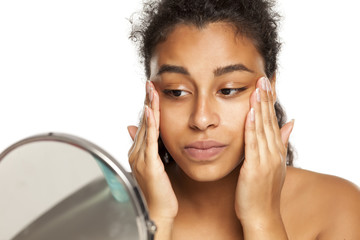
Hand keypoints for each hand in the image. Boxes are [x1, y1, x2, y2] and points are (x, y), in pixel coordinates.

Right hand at [128, 81, 177, 222]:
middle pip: (143, 122)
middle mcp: (136, 153)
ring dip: (149, 108)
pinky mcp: (149, 163)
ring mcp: (141, 158)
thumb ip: (146, 147)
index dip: (147, 107)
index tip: (150, 92)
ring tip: (151, 91)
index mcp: (138, 153)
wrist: (158, 210)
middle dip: (147, 102)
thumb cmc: (158, 191)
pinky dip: (149, 124)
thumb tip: (135, 130)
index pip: (143, 125)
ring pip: (146, 127)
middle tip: (150, 84)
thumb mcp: (153, 165)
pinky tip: (149, 111)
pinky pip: (149, 140)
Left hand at [235, 77, 293, 236]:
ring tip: (258, 87)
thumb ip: (281, 142)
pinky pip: (252, 144)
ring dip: (259, 107)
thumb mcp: (274, 164)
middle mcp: (273, 152)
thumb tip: (291, 122)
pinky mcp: (254, 168)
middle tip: (263, 78)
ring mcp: (265, 160)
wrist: (261, 215)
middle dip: (266, 98)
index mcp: (276, 150)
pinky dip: (251, 127)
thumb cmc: (263, 191)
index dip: (270, 101)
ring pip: (262, 128)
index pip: (273, 120)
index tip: (268, 83)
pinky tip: (250, 112)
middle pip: (269, 120)